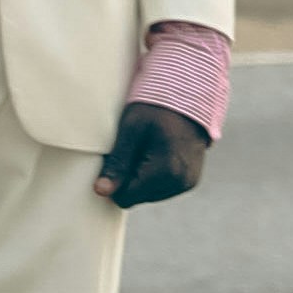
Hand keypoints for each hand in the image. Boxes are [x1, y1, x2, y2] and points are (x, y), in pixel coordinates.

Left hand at [95, 105, 212, 211]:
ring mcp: (188, 182)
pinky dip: (156, 175)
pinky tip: (159, 152)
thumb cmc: (158, 107)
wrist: (190, 94)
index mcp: (167, 171)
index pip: (126, 198)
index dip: (117, 179)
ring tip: (149, 148)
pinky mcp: (191, 180)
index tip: (120, 155)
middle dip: (131, 177)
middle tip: (136, 148)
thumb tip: (101, 191)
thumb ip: (117, 163)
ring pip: (150, 195)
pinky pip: (163, 189)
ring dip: (143, 177)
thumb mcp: (132, 129)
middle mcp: (181, 182)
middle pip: (138, 198)